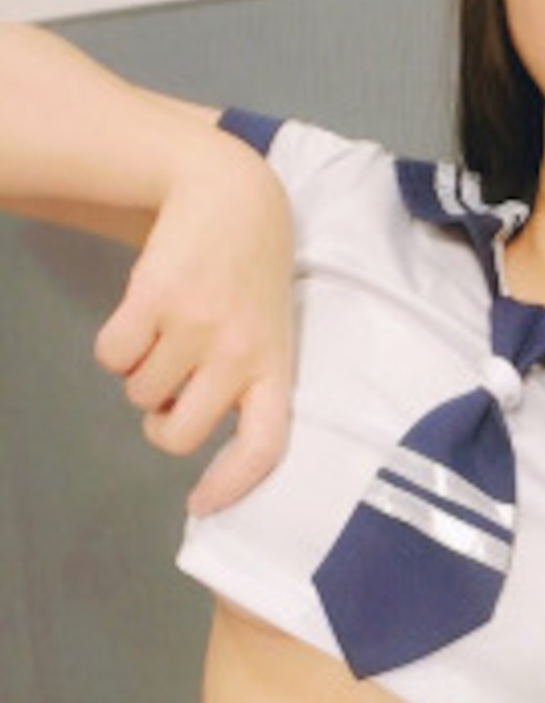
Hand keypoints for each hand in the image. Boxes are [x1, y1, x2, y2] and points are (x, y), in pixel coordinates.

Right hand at [94, 155, 293, 514]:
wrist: (234, 196)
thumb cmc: (251, 279)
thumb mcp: (270, 334)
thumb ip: (245, 384)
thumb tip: (186, 427)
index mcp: (276, 369)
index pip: (264, 445)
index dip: (233, 484)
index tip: (202, 506)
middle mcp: (239, 355)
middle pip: (176, 435)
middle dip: (160, 422)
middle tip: (170, 392)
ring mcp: (196, 326)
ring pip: (138, 393)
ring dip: (140, 373)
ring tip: (168, 332)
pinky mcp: (153, 297)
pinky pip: (110, 356)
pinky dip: (114, 347)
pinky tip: (143, 316)